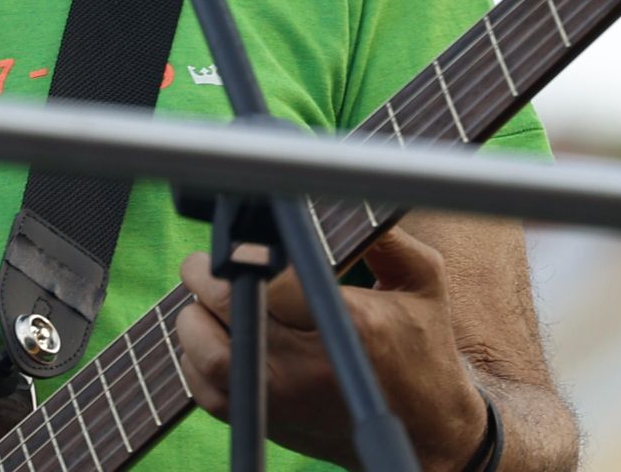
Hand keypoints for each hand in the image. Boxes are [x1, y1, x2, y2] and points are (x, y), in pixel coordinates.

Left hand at [174, 227, 489, 470]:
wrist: (426, 431)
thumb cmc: (420, 347)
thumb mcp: (421, 284)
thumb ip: (384, 236)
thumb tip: (338, 189)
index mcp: (351, 325)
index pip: (271, 280)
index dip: (243, 258)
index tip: (239, 247)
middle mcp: (309, 366)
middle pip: (229, 309)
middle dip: (205, 276)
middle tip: (206, 264)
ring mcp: (282, 399)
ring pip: (204, 350)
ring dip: (195, 317)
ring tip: (211, 301)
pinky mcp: (263, 423)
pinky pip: (201, 386)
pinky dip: (194, 356)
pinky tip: (216, 338)